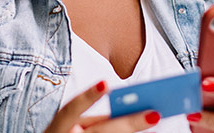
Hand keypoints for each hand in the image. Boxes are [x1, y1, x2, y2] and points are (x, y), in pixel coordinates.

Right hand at [45, 80, 161, 132]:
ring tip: (154, 123)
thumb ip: (93, 119)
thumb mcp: (71, 126)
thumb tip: (127, 110)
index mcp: (59, 126)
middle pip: (101, 131)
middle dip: (128, 124)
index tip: (105, 84)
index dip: (87, 97)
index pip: (71, 109)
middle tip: (155, 115)